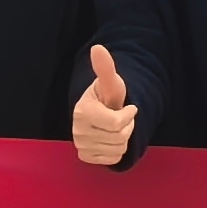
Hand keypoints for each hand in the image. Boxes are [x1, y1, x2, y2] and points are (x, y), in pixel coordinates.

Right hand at [69, 44, 137, 169]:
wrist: (100, 112)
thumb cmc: (107, 97)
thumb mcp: (111, 82)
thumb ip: (106, 68)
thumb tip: (98, 48)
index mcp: (82, 111)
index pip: (116, 123)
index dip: (129, 115)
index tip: (129, 107)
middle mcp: (77, 131)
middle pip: (119, 137)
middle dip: (127, 127)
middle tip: (121, 118)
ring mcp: (80, 145)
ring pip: (117, 149)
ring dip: (124, 139)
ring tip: (116, 127)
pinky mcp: (85, 157)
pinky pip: (112, 159)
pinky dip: (117, 150)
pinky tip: (111, 139)